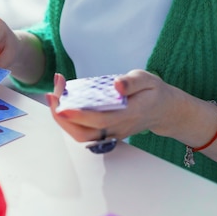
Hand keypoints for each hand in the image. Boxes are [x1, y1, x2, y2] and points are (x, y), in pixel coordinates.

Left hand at [45, 71, 181, 142]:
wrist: (163, 112)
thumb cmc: (153, 93)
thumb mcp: (148, 80)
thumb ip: (133, 82)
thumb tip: (117, 85)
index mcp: (129, 115)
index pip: (100, 120)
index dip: (79, 115)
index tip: (62, 105)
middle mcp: (117, 129)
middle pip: (83, 133)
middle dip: (62, 117)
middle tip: (53, 94)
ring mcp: (110, 134)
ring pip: (80, 135)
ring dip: (63, 118)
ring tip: (56, 94)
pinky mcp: (105, 133)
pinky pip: (82, 131)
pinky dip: (69, 118)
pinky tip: (64, 99)